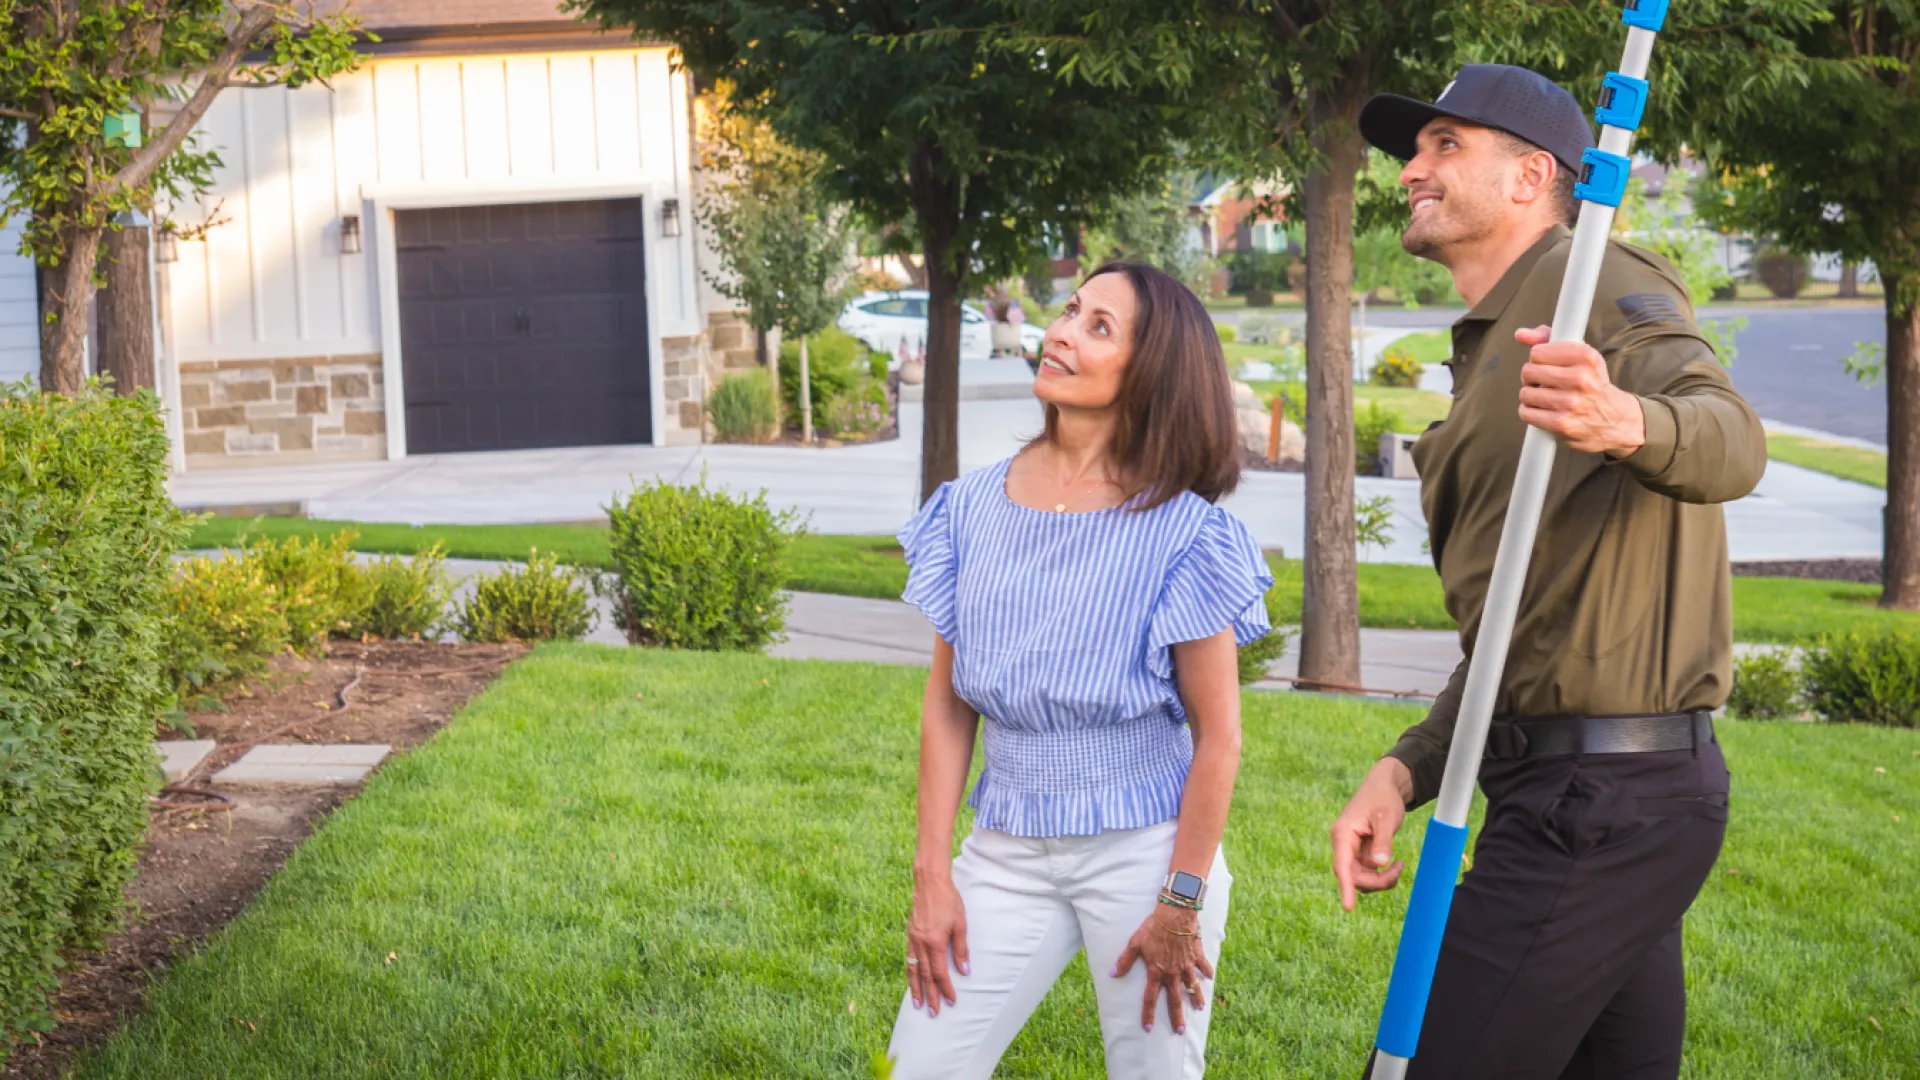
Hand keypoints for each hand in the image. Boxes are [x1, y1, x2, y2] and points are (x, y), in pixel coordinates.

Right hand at [905, 868, 968, 1016]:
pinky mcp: (909, 934)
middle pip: (925, 975)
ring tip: (917, 1004)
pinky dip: (910, 972)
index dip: (946, 989)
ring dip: (916, 988)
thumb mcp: (960, 924)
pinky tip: (912, 979)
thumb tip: (964, 971)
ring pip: (913, 969)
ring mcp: (912, 939)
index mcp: (935, 942)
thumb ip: (961, 949)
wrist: (930, 882)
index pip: (940, 973)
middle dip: (930, 995)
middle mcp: (920, 943)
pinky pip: (909, 958)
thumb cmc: (949, 901)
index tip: (951, 1001)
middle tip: (933, 1012)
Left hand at [1114, 904, 1213, 1035]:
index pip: (1150, 998)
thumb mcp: (1135, 943)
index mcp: (1156, 971)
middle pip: (1175, 999)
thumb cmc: (1153, 927)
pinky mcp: (1197, 955)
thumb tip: (1112, 974)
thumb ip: (1125, 960)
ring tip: (1199, 1008)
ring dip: (1196, 998)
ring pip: (1192, 986)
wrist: (1175, 914)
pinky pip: (1203, 967)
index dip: (1148, 1014)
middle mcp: (1173, 972)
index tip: (1148, 1028)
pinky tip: (1209, 978)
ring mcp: (1187, 965)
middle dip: (1177, 1016)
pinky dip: (1207, 972)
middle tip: (1180, 1031)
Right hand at [1331, 758, 1412, 910]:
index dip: (1345, 887)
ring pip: (1360, 878)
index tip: (1348, 908)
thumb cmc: (1383, 798)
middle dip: (1376, 881)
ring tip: (1400, 865)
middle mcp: (1343, 844)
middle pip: (1352, 876)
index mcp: (1343, 833)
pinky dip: (1382, 875)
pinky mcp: (1360, 854)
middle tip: (1399, 868)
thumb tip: (1379, 863)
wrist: (1384, 787)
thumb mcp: (1386, 817)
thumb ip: (1383, 840)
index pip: (1341, 865)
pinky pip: (1368, 874)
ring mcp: (1351, 851)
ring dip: (1380, 880)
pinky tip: (1396, 864)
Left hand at [1514, 325, 1645, 455]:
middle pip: (1528, 372)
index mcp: (1585, 356)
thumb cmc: (1591, 382)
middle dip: (1532, 378)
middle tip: (1544, 382)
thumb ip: (1548, 338)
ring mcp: (1571, 403)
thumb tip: (1520, 334)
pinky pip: (1527, 413)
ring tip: (1545, 397)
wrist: (1615, 419)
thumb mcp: (1579, 355)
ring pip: (1525, 393)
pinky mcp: (1562, 424)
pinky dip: (1529, 412)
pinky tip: (1542, 411)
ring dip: (1530, 396)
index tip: (1548, 365)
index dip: (1538, 360)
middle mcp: (1580, 378)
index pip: (1537, 352)